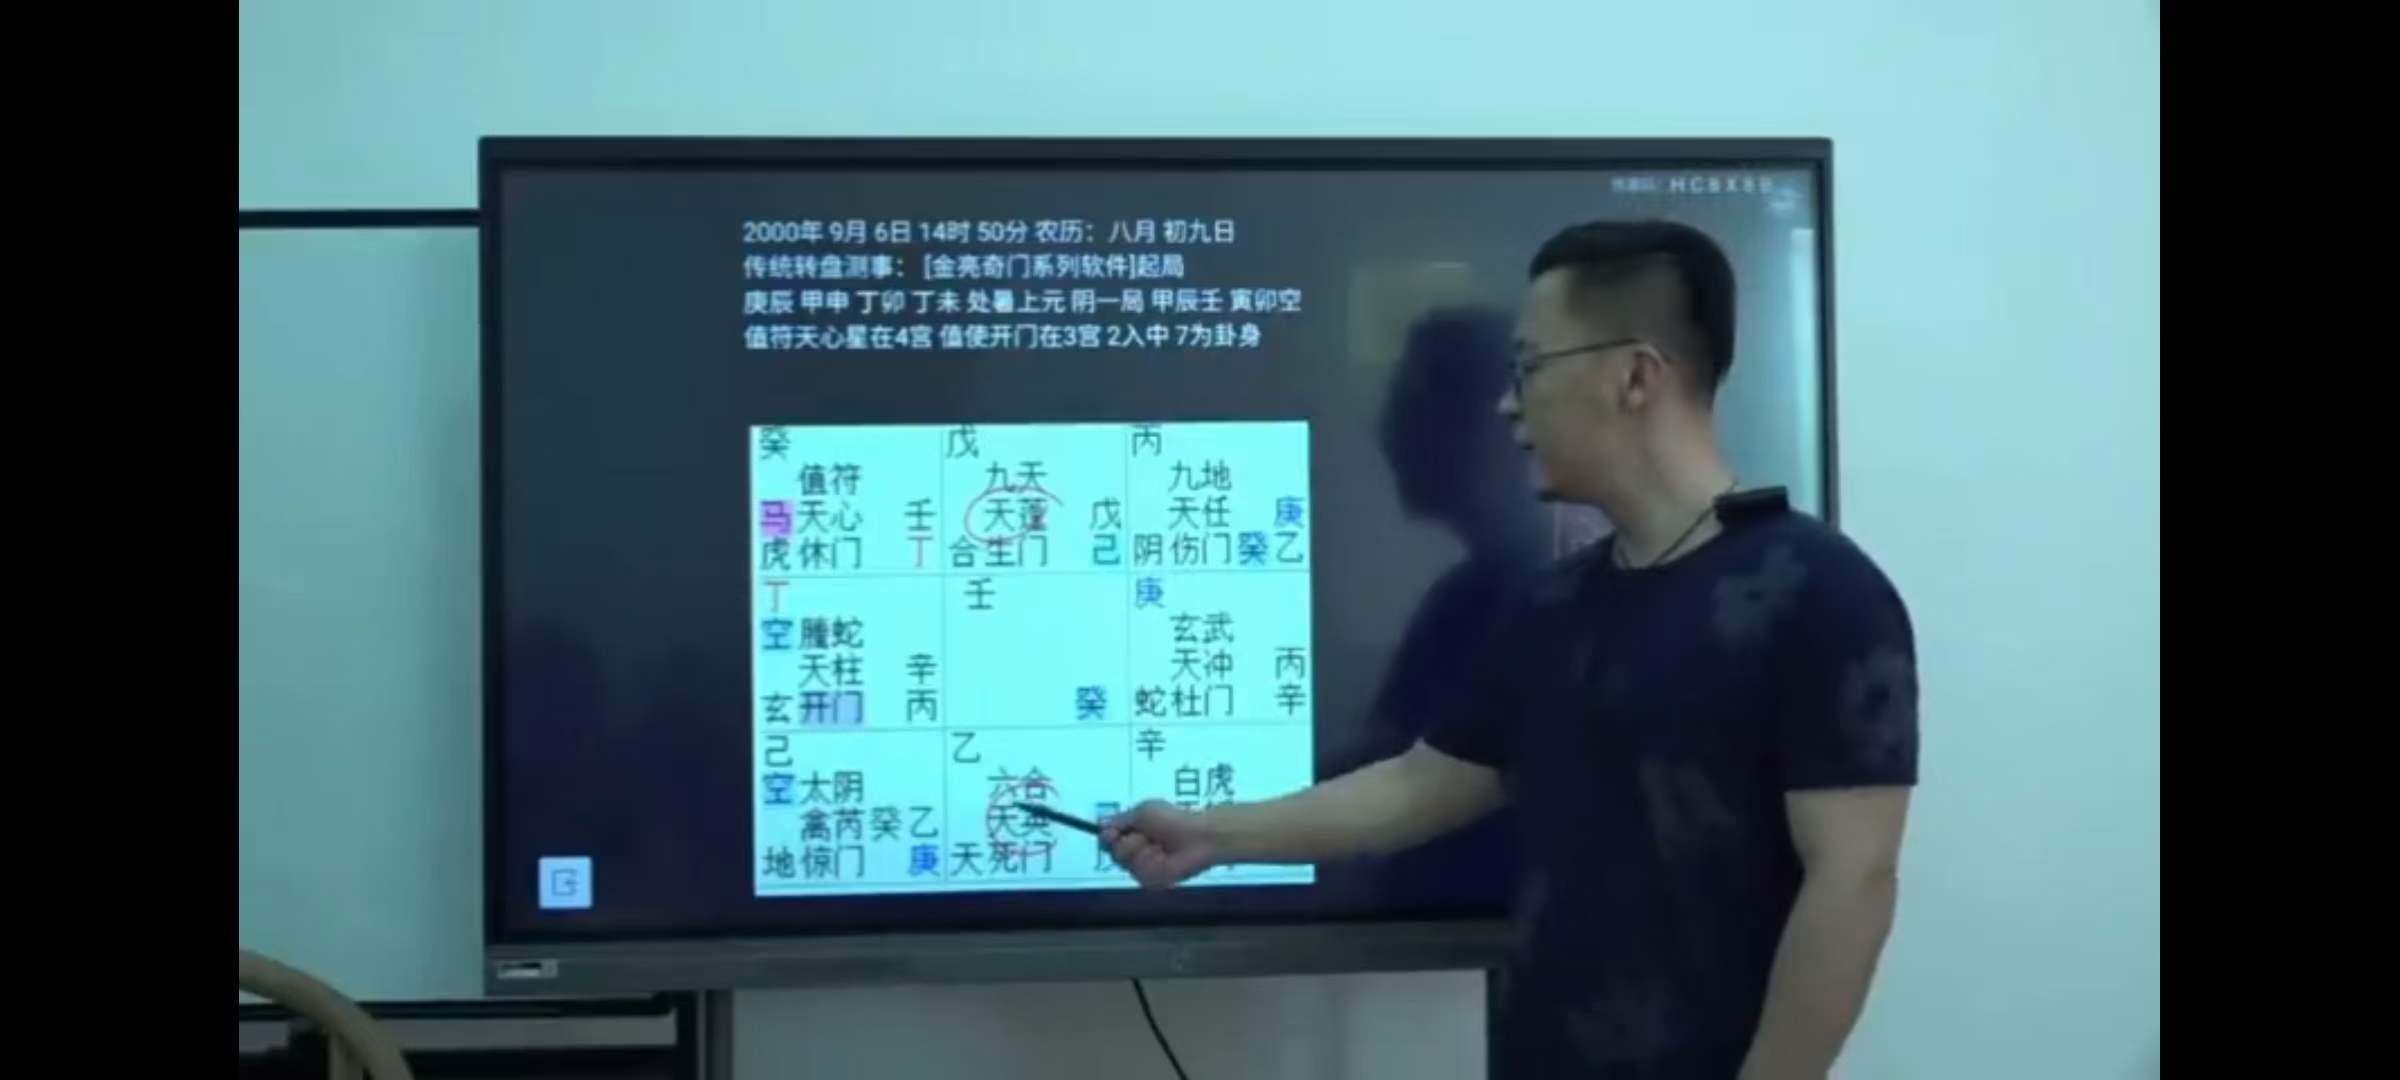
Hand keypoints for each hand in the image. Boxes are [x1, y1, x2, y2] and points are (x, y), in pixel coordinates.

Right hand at [1100, 800, 1218, 888]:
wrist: (1198, 837)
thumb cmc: (1174, 819)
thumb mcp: (1144, 811)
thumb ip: (1121, 819)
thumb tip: (1101, 825)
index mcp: (1132, 833)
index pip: (1107, 839)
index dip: (1108, 837)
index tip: (1112, 833)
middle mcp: (1134, 852)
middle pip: (1114, 853)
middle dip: (1129, 843)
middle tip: (1146, 837)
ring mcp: (1143, 868)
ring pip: (1127, 864)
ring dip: (1143, 852)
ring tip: (1160, 846)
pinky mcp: (1152, 881)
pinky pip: (1140, 875)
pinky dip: (1152, 864)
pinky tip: (1164, 858)